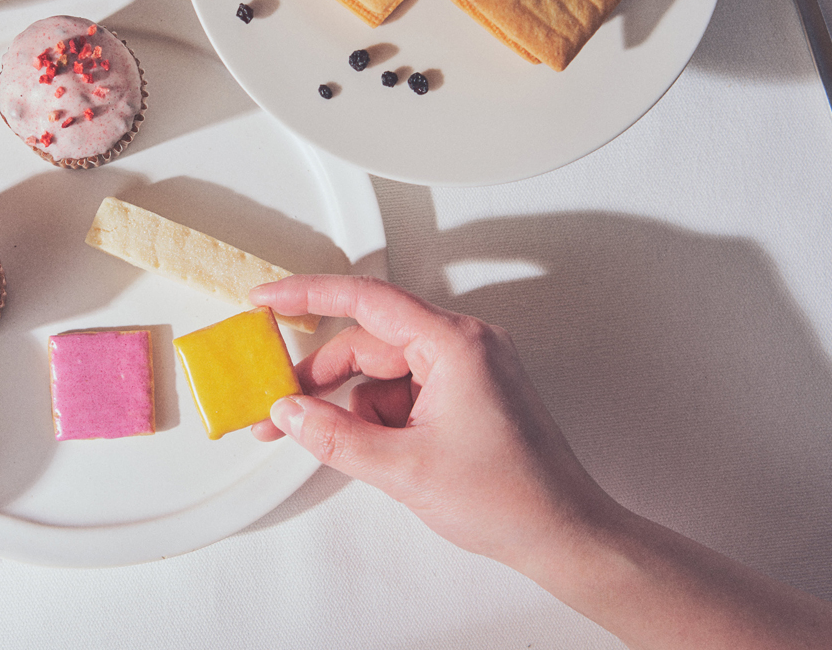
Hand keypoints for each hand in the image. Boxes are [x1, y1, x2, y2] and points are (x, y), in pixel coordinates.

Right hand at [252, 276, 831, 649]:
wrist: (563, 535)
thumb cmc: (512, 497)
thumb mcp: (403, 469)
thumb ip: (334, 436)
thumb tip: (290, 412)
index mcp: (455, 344)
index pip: (367, 300)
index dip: (308, 295)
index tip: (268, 300)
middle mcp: (463, 346)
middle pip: (368, 342)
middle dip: (322, 376)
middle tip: (281, 402)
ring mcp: (466, 370)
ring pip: (382, 371)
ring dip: (351, 406)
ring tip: (330, 441)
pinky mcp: (466, 394)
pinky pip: (403, 392)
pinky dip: (378, 418)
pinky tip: (375, 452)